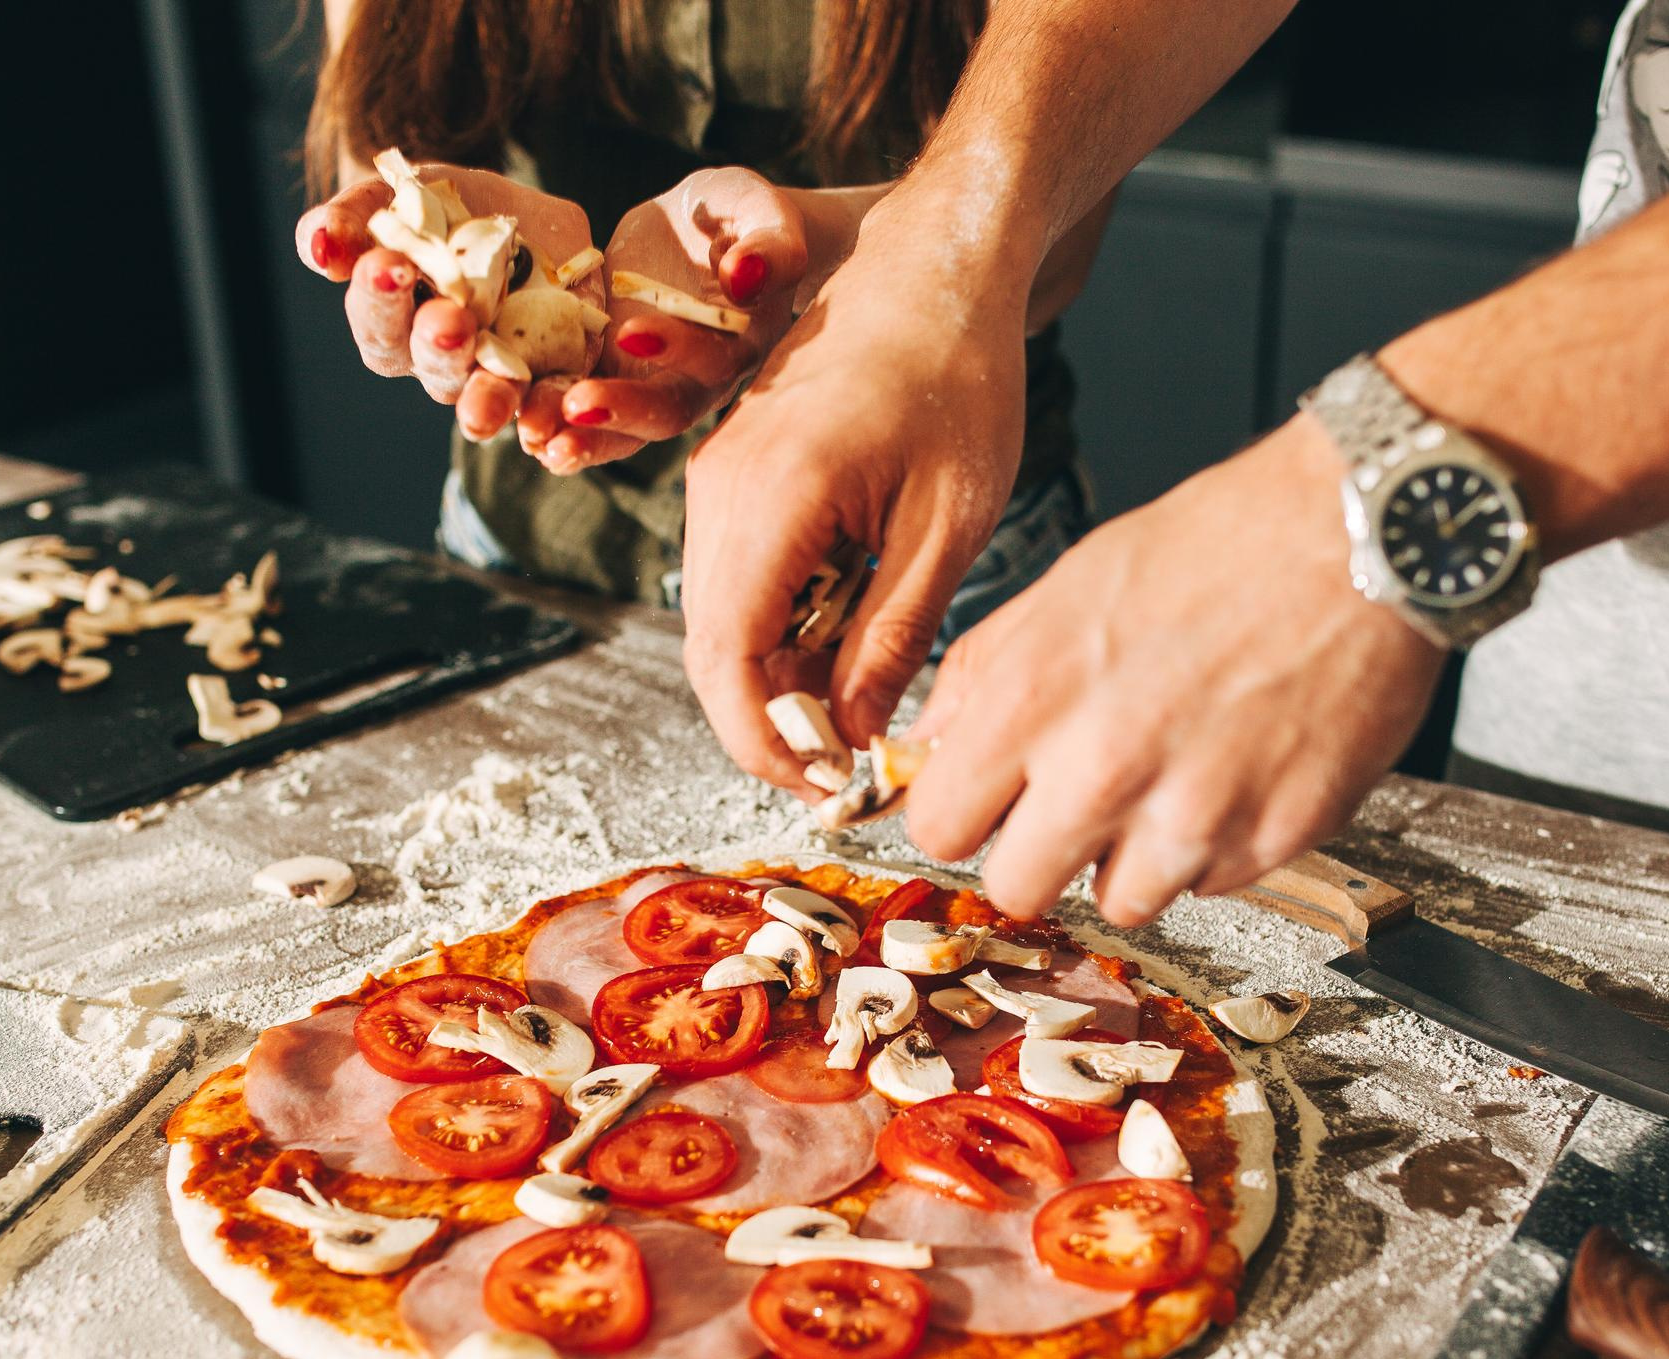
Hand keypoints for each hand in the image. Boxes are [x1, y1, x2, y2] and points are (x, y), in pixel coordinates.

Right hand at [294, 164, 598, 440]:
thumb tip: (320, 247)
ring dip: (486, 398)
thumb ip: (354, 217)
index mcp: (397, 322)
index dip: (379, 299)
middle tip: (448, 320)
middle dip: (437, 346)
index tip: (385, 265)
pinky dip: (548, 417)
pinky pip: (550, 407)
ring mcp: (500, 374)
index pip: (378, 325)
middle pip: (432, 368)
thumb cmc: (443, 206)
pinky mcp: (555, 376)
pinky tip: (546, 424)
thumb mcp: (398, 193)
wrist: (528, 213)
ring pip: (488, 398)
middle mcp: (444, 360)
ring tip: (495, 382)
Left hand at [524, 167, 811, 475]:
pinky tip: (517, 424)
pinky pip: (584, 411)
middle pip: (665, 412)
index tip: (630, 331)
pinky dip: (553, 422)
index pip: (715, 358)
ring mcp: (652, 385)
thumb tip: (744, 275)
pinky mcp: (611, 376)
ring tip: (533, 436)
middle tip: (571, 407)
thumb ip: (768, 242)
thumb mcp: (758, 210)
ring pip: (621, 430)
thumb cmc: (741, 215)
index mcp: (741, 341)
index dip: (679, 348)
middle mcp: (700, 380)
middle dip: (619, 412)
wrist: (706, 235)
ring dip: (579, 438)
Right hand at [680, 199, 1034, 791]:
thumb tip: (852, 733)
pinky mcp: (736, 474)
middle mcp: (722, 489)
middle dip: (771, 724)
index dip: (764, 743)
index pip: (725, 662)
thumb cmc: (958, 372)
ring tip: (864, 699)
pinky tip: (850, 634)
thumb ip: (892, 632)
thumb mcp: (948, 521)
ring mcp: (718, 478)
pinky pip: (737, 579)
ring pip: (720, 620)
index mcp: (772, 496)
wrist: (935, 262)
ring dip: (779, 676)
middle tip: (849, 767)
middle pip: (710, 652)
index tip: (825, 786)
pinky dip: (782, 626)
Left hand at [901, 416, 1446, 927]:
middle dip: (1038, 854)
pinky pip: (1212, 881)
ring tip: (1168, 777)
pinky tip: (1233, 769)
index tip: (990, 801)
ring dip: (1132, 856)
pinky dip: (1214, 844)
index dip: (965, 813)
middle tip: (1074, 806)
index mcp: (1033, 702)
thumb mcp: (1068, 582)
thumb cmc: (1220, 542)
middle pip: (1019, 889)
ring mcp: (1192, 817)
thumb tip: (931, 742)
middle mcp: (1103, 774)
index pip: (940, 828)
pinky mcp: (1273, 838)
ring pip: (1121, 901)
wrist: (1356, 533)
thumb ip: (985, 671)